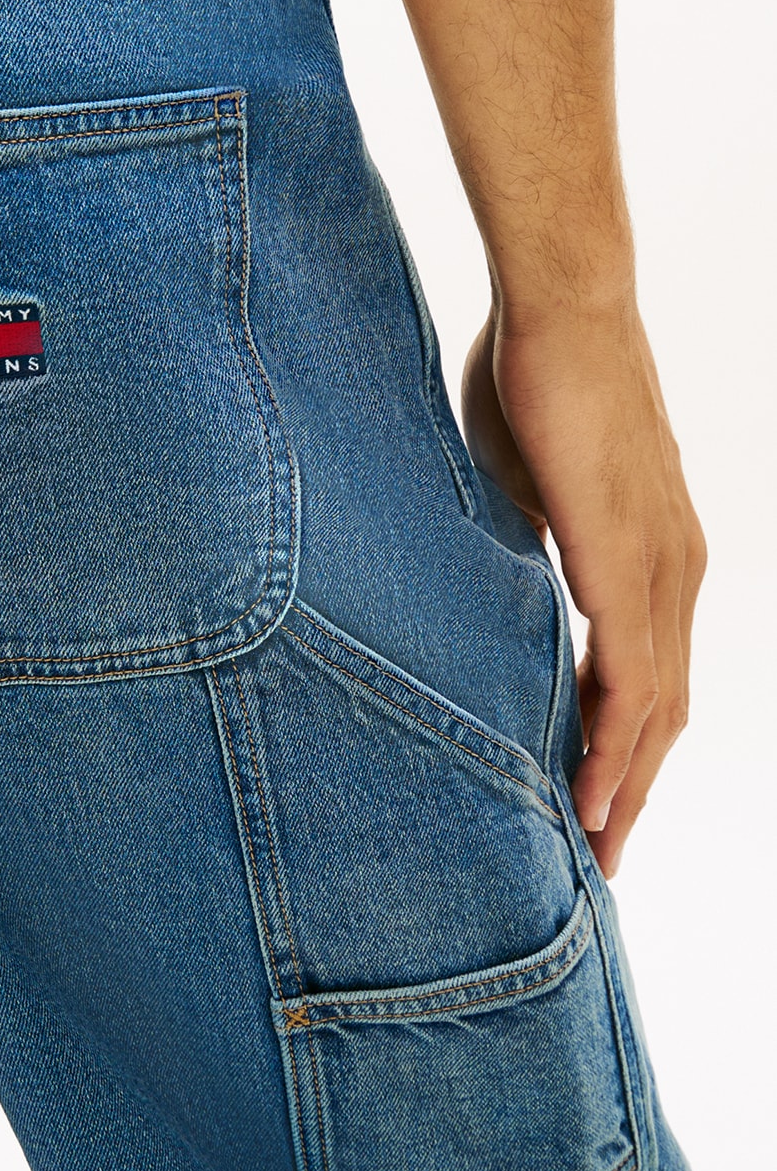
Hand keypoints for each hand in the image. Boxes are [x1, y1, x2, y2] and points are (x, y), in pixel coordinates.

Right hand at [461, 301, 704, 875]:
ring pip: (657, 708)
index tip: (590, 804)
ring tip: (594, 847)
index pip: (649, 677)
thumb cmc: (534, 383)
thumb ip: (524, 550)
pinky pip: (632, 677)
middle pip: (668, 712)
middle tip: (600, 858)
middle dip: (635, 791)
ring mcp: (662, 567)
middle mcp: (677, 571)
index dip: (624, 748)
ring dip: (627, 786)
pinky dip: (615, 742)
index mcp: (654, 555)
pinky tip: (594, 790)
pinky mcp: (628, 561)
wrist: (561, 312)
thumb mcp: (521, 490)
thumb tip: (493, 587)